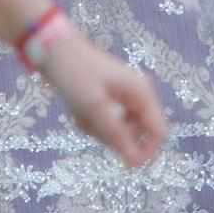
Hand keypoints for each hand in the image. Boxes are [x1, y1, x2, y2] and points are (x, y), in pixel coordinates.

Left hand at [40, 31, 166, 167]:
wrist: (55, 49)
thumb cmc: (75, 74)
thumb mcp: (94, 107)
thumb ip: (116, 134)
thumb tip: (135, 162)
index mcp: (141, 92)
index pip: (158, 132)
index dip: (146, 152)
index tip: (124, 163)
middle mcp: (138, 94)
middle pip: (137, 133)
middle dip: (115, 137)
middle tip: (91, 125)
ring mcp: (126, 95)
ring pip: (121, 130)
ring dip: (101, 130)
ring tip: (81, 114)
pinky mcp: (112, 98)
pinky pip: (109, 121)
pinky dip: (95, 122)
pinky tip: (80, 111)